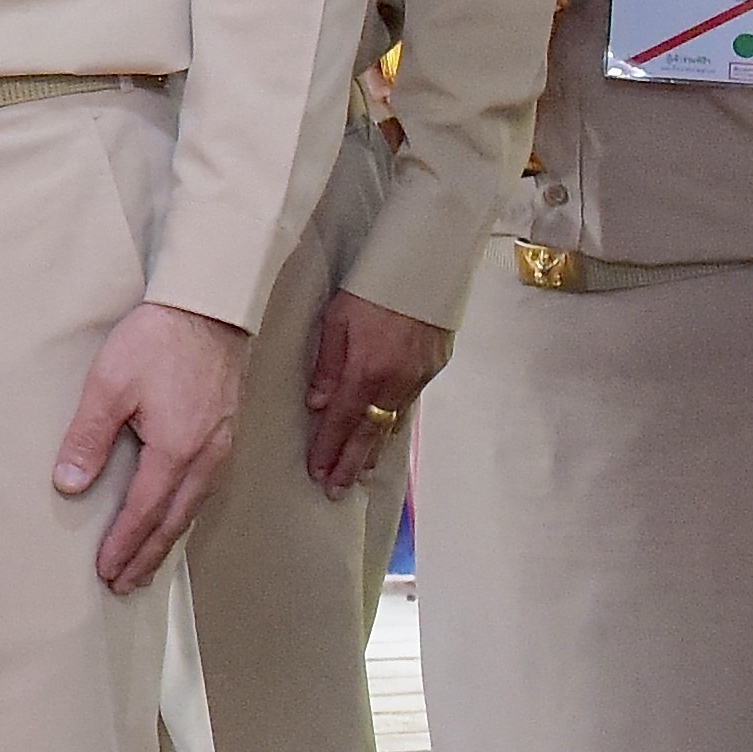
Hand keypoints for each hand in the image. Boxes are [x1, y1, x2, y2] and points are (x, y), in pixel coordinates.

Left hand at [54, 299, 245, 592]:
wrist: (209, 306)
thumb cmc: (157, 339)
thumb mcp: (109, 384)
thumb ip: (88, 437)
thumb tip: (70, 485)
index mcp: (175, 450)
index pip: (143, 512)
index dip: (124, 545)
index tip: (106, 572)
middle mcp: (205, 456)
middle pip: (173, 521)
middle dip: (147, 556)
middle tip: (125, 584)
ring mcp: (221, 446)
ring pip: (193, 507)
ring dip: (167, 538)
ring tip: (146, 564)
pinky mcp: (226, 432)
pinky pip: (206, 488)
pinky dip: (185, 512)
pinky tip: (175, 516)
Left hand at [294, 288, 451, 494]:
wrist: (428, 261)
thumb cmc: (373, 283)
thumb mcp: (337, 318)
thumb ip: (327, 363)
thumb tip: (317, 405)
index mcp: (366, 369)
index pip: (342, 421)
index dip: (329, 450)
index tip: (318, 473)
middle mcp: (395, 380)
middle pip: (369, 431)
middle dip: (351, 463)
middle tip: (337, 490)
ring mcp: (419, 375)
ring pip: (391, 421)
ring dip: (374, 448)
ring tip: (360, 473)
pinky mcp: (435, 365)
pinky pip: (408, 403)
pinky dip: (393, 422)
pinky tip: (384, 433)